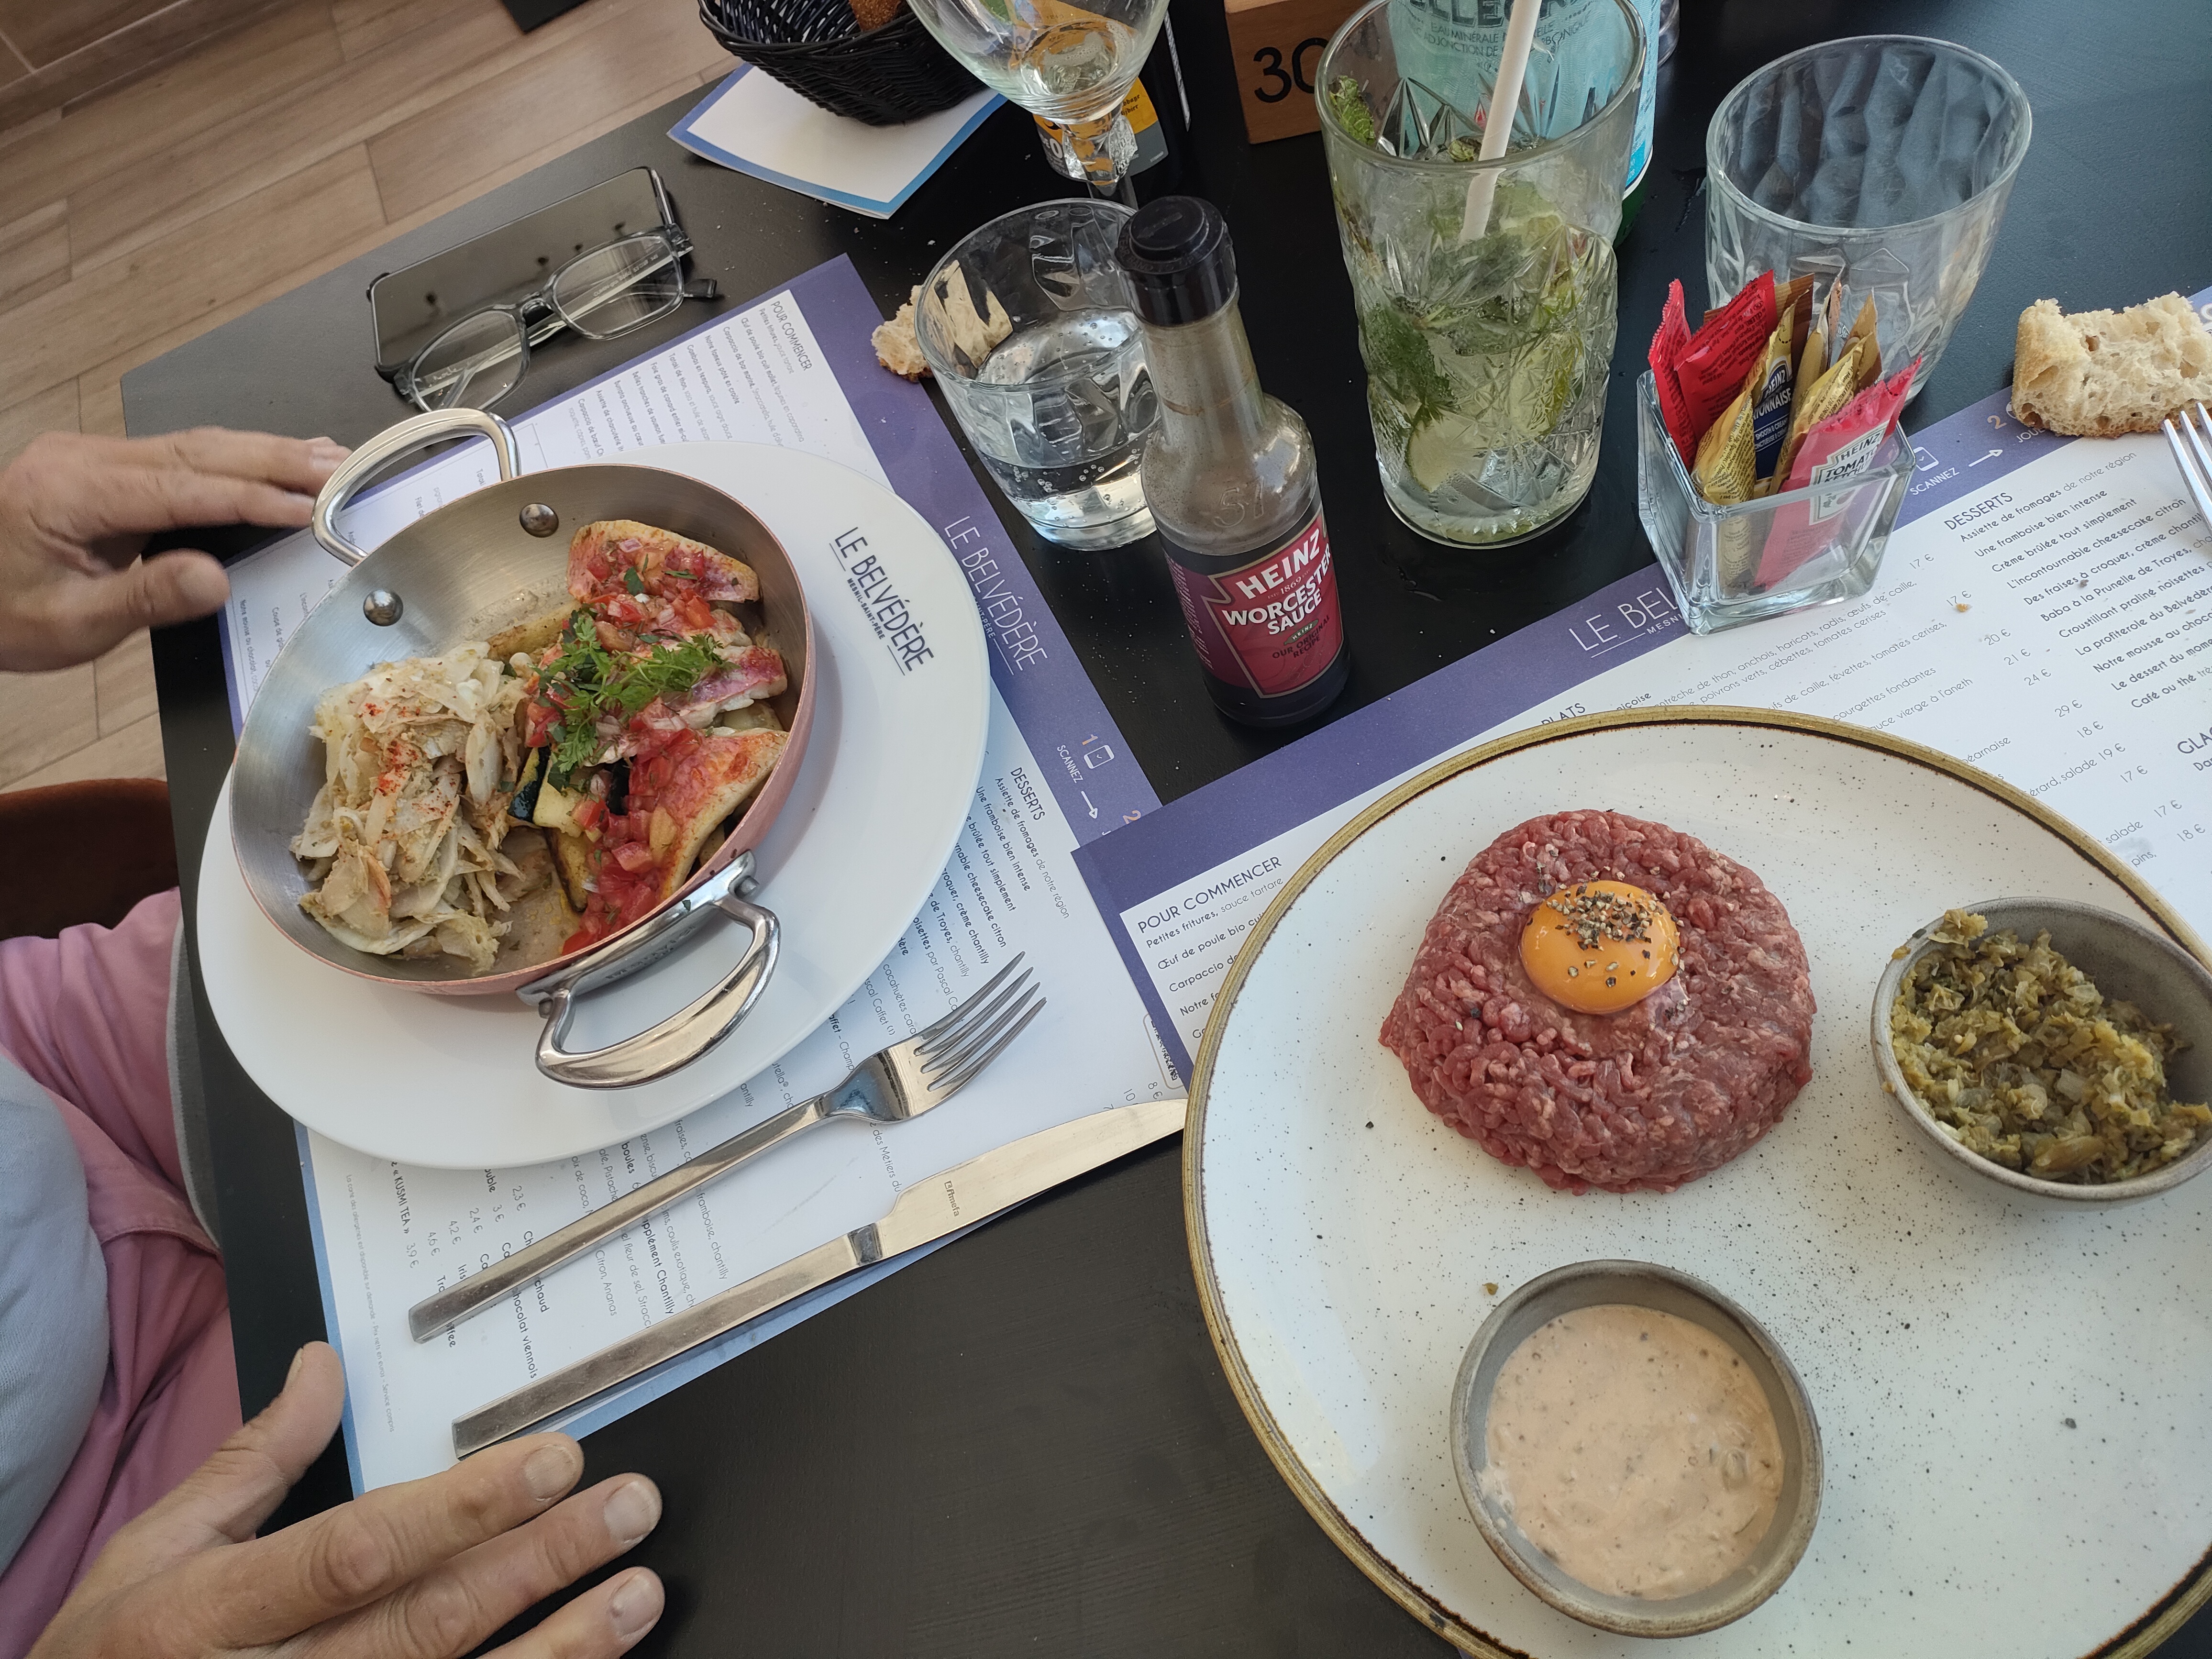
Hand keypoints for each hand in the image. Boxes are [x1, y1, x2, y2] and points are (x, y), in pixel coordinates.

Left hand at [0, 428, 347, 670]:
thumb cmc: (4, 615)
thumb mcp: (70, 624)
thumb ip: (146, 599)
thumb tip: (217, 579)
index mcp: (71, 492)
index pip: (181, 489)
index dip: (251, 498)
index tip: (310, 508)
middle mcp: (83, 459)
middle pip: (197, 451)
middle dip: (275, 460)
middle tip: (342, 467)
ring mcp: (93, 456)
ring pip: (195, 445)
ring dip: (265, 452)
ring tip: (328, 458)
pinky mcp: (103, 467)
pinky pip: (181, 455)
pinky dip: (236, 460)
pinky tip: (274, 458)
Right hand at [29, 1344, 664, 1658]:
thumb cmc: (115, 1653)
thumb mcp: (156, 1548)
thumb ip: (251, 1461)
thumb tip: (323, 1367)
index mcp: (215, 1609)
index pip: (362, 1549)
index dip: (463, 1509)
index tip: (551, 1461)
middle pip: (428, 1621)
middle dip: (540, 1562)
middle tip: (628, 1508)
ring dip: (560, 1647)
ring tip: (640, 1594)